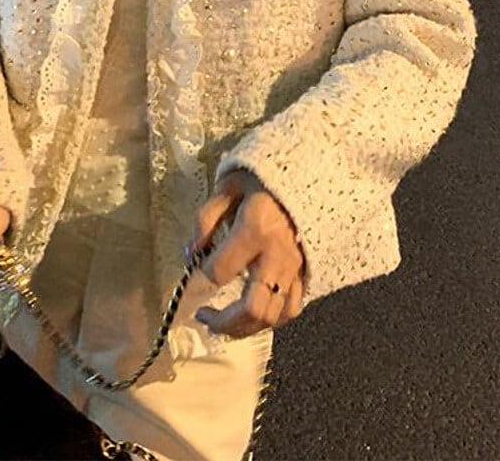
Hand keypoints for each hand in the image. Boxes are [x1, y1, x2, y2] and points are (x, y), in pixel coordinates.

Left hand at [190, 169, 304, 338]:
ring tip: (223, 324)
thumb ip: (205, 220)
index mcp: (254, 231)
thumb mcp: (228, 187)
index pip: (220, 271)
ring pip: (273, 316)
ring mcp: (295, 268)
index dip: (201, 273)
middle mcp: (277, 256)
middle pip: (252, 308)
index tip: (196, 263)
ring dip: (244, 328)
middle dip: (223, 321)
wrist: (309, 171)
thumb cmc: (263, 178)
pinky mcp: (305, 272)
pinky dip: (271, 319)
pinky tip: (253, 315)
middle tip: (204, 316)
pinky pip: (291, 308)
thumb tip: (191, 254)